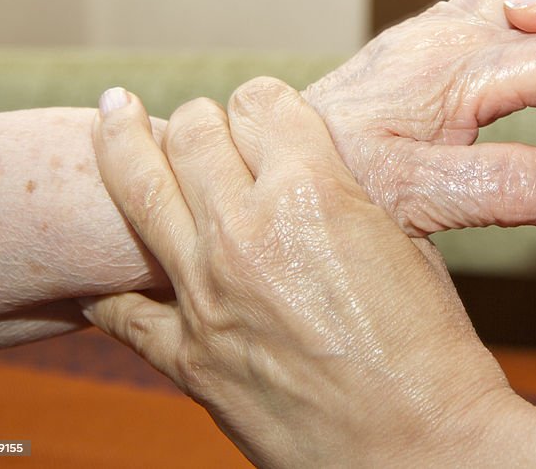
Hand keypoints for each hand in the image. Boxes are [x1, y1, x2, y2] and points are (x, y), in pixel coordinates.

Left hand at [80, 80, 535, 467]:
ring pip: (138, 186)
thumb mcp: (406, 247)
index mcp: (315, 193)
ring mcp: (206, 296)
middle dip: (204, 118)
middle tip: (206, 123)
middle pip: (192, 130)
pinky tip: (102, 262)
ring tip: (114, 116)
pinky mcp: (187, 358)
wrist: (420, 450)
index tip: (267, 111)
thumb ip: (347, 199)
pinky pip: (118, 305)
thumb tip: (312, 179)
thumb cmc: (433, 355)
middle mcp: (247, 232)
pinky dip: (108, 280)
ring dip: (126, 142)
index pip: (261, 102)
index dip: (267, 101)